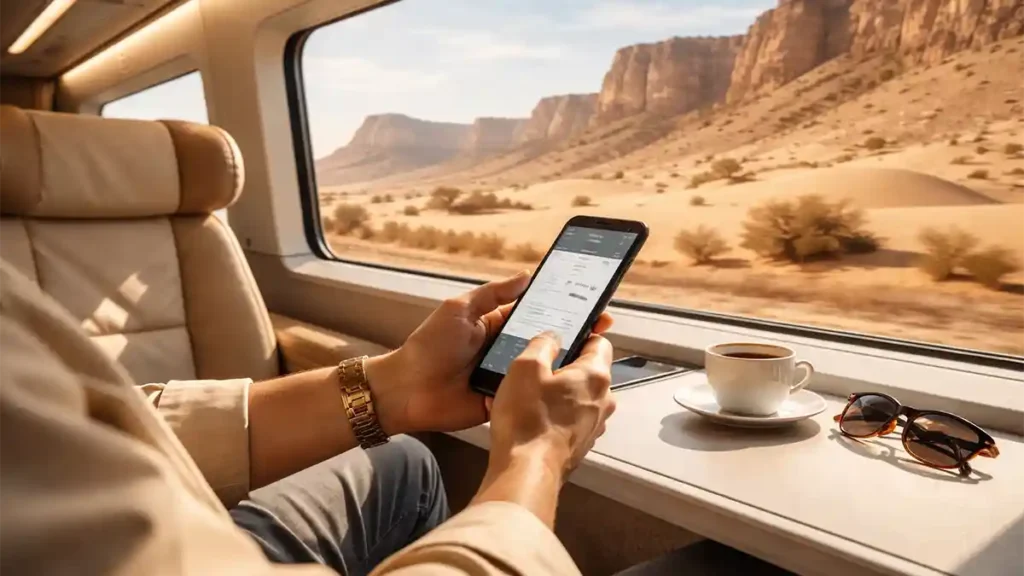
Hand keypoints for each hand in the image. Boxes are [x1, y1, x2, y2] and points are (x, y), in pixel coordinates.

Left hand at [365, 272, 612, 435]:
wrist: (407, 390)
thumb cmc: (428, 346)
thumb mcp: (459, 309)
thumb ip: (492, 293)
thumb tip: (526, 276)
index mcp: (498, 325)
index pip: (539, 314)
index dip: (564, 310)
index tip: (592, 304)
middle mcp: (507, 351)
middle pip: (547, 342)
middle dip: (575, 335)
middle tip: (604, 328)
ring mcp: (508, 377)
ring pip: (543, 370)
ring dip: (566, 365)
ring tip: (597, 356)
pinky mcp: (505, 401)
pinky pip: (531, 397)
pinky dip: (549, 393)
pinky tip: (574, 389)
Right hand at [487, 331, 616, 479]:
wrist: (527, 471)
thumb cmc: (528, 418)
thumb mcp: (526, 367)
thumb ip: (542, 344)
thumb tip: (553, 337)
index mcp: (596, 375)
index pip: (600, 342)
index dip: (580, 335)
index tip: (560, 338)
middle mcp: (604, 400)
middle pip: (590, 370)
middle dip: (566, 366)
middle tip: (537, 368)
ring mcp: (596, 425)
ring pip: (580, 396)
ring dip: (561, 392)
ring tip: (531, 395)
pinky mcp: (583, 444)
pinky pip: (573, 418)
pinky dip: (558, 414)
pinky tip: (533, 418)